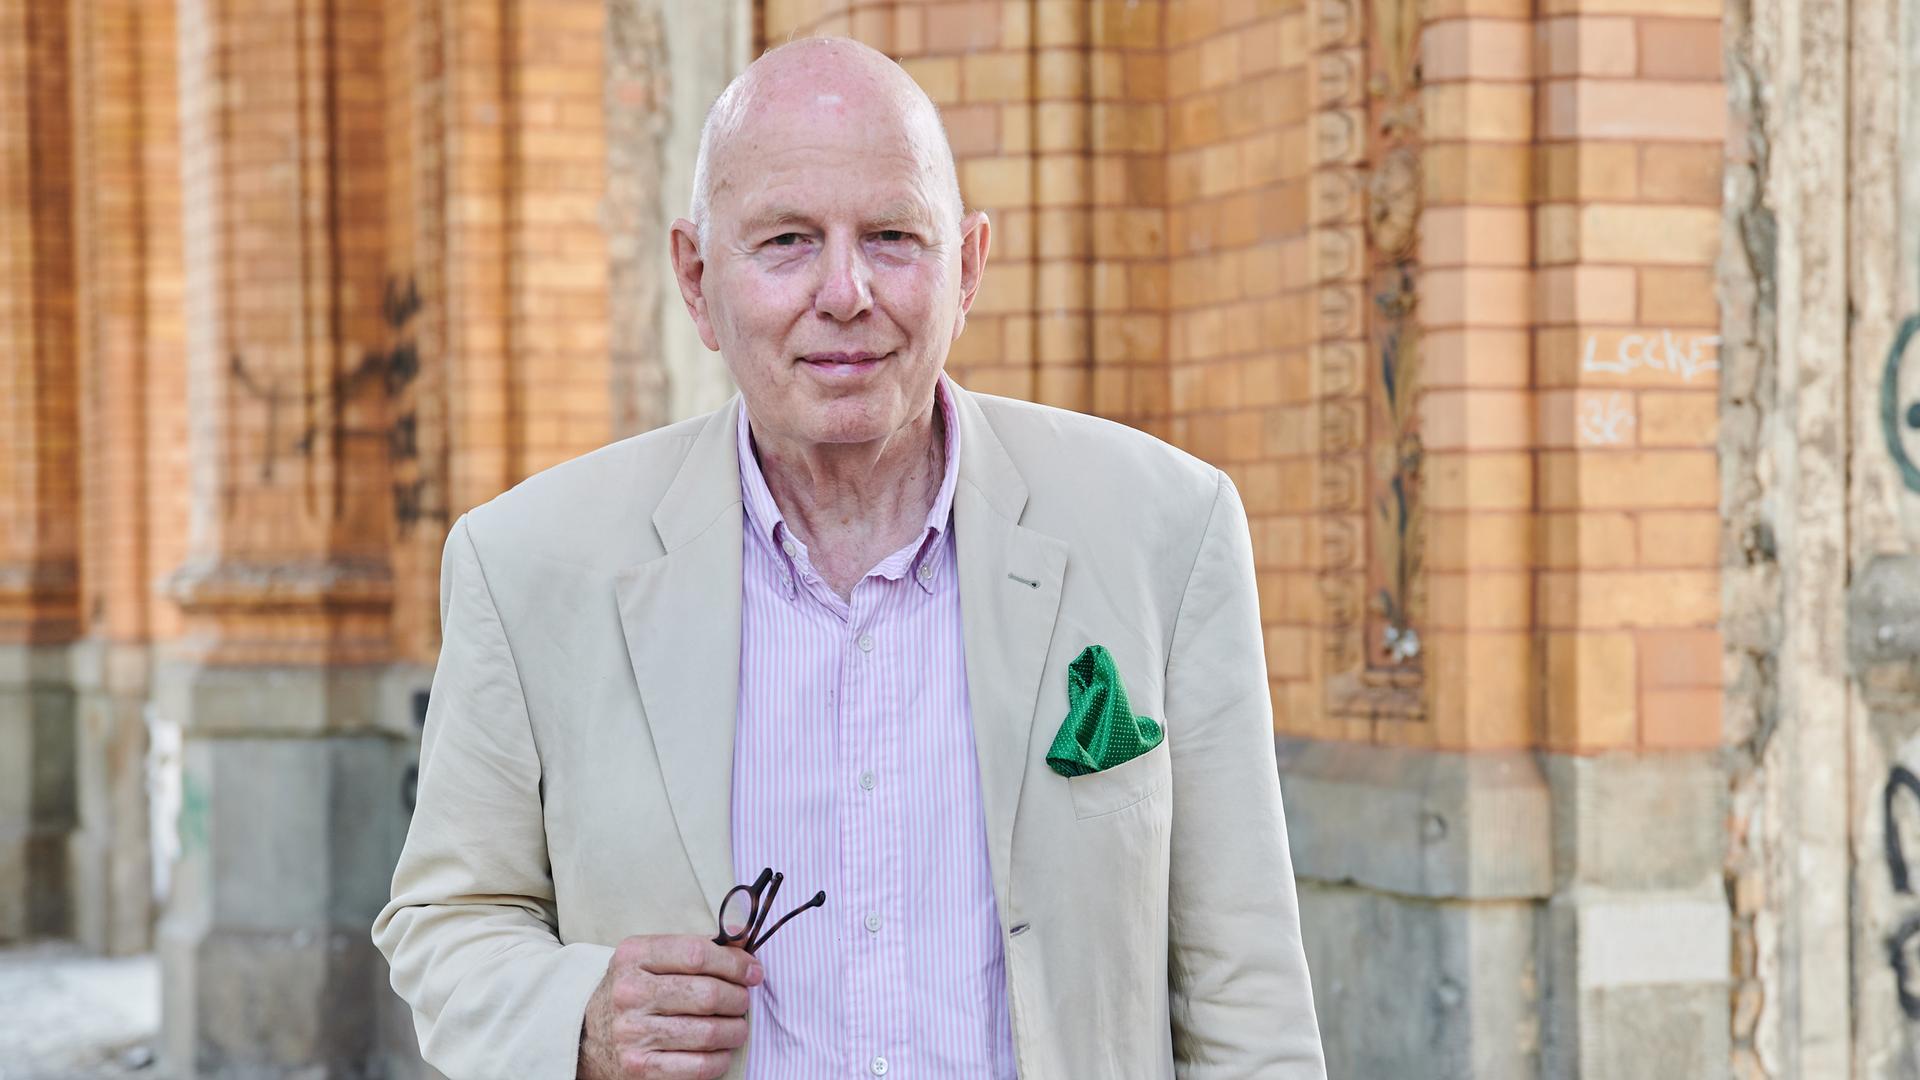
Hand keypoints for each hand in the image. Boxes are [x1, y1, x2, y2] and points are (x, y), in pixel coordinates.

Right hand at [578, 935, 762, 1079]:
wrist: (587, 1034)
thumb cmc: (634, 990)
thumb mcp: (652, 958)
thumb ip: (696, 947)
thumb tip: (744, 935)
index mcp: (634, 956)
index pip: (697, 954)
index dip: (735, 963)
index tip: (753, 971)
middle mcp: (630, 993)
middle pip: (707, 994)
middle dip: (738, 998)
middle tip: (743, 1001)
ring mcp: (633, 1033)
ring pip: (708, 1032)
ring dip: (735, 1030)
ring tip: (736, 1026)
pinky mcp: (639, 1067)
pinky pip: (698, 1066)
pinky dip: (720, 1059)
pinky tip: (720, 1050)